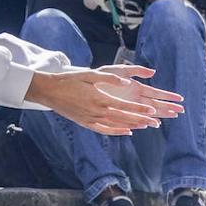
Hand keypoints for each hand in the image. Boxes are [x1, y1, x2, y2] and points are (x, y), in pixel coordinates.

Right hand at [29, 66, 183, 135]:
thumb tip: (126, 82)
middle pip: (123, 118)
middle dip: (140, 119)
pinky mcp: (85, 123)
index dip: (139, 109)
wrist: (50, 91)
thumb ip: (110, 78)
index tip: (152, 111)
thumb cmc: (71, 80)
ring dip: (132, 126)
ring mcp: (90, 119)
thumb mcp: (90, 74)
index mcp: (99, 98)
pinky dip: (116, 132)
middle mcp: (96, 111)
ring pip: (116, 125)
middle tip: (155, 121)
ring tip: (146, 127)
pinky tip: (127, 132)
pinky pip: (104, 130)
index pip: (124, 106)